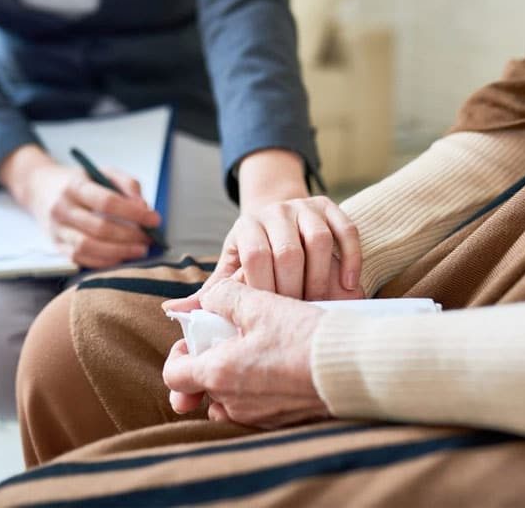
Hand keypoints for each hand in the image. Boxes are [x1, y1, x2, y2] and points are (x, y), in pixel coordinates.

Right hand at [0, 145, 160, 267]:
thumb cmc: (80, 181)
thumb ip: (127, 184)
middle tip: (149, 238)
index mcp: (75, 186)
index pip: (107, 202)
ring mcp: (57, 230)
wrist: (40, 189)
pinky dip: (105, 262)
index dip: (134, 213)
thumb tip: (144, 207)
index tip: (154, 220)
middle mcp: (62, 209)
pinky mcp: (57, 246)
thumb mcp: (103, 172)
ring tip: (140, 250)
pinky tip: (122, 257)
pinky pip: (81, 259)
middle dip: (130, 236)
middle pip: (99, 228)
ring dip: (119, 252)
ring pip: (89, 247)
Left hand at [162, 279, 329, 428]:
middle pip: (205, 385)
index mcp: (220, 375)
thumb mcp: (260, 305)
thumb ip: (224, 297)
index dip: (180, 354)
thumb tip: (209, 298)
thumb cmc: (303, 337)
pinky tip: (280, 364)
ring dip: (236, 374)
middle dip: (213, 360)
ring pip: (231, 397)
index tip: (198, 338)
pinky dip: (259, 387)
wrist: (353, 368)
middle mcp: (234, 403)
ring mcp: (259, 417)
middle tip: (234, 337)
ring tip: (259, 348)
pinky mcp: (283, 421)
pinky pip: (257, 406)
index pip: (174, 376)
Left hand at [163, 194, 363, 314]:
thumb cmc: (254, 253)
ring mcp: (305, 207)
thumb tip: (173, 311)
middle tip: (296, 317)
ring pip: (319, 241)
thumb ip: (210, 292)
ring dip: (322, 278)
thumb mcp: (231, 268)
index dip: (264, 289)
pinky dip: (351, 258)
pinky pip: (346, 229)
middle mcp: (275, 211)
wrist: (278, 216)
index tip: (269, 318)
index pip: (255, 257)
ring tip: (320, 306)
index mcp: (246, 226)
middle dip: (294, 289)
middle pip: (289, 251)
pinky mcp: (330, 206)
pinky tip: (349, 285)